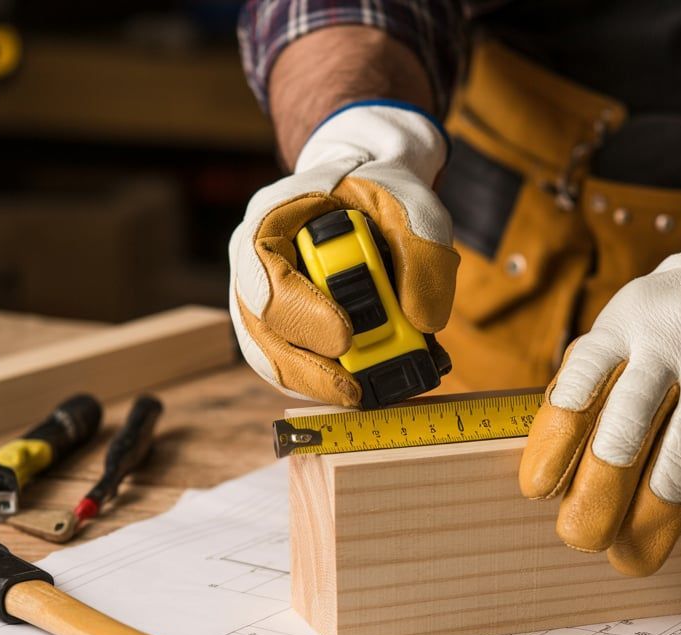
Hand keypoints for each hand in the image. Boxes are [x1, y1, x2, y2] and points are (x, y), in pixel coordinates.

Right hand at [230, 101, 458, 403]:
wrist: (368, 195)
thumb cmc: (380, 193)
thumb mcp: (410, 204)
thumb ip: (422, 251)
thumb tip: (425, 321)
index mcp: (272, 222)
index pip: (264, 273)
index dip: (301, 311)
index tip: (346, 336)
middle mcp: (256, 269)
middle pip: (261, 331)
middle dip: (309, 367)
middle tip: (355, 390)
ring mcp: (266, 308)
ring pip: (274, 361)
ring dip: (321, 385)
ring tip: (367, 395)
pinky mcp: (289, 336)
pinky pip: (298, 370)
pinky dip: (332, 385)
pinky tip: (369, 388)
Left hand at [519, 175, 680, 575]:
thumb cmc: (678, 318)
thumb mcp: (627, 324)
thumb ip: (595, 381)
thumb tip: (554, 475)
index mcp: (623, 323)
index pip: (576, 390)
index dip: (552, 448)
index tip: (537, 493)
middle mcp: (672, 340)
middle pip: (624, 435)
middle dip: (598, 500)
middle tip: (582, 540)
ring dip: (655, 520)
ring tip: (635, 558)